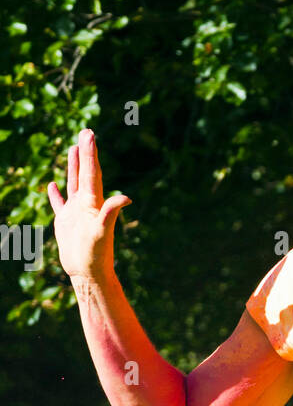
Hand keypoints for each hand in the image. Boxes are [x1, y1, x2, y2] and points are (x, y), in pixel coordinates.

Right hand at [46, 129, 131, 279]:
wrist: (88, 273)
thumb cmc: (96, 255)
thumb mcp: (102, 232)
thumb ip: (111, 213)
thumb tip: (126, 197)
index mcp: (93, 202)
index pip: (92, 172)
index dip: (90, 153)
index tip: (90, 134)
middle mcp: (86, 204)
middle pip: (84, 173)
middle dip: (84, 153)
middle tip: (86, 132)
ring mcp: (75, 212)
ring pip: (73, 183)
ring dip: (73, 166)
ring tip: (73, 148)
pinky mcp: (66, 222)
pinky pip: (59, 203)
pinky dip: (56, 194)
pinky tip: (52, 185)